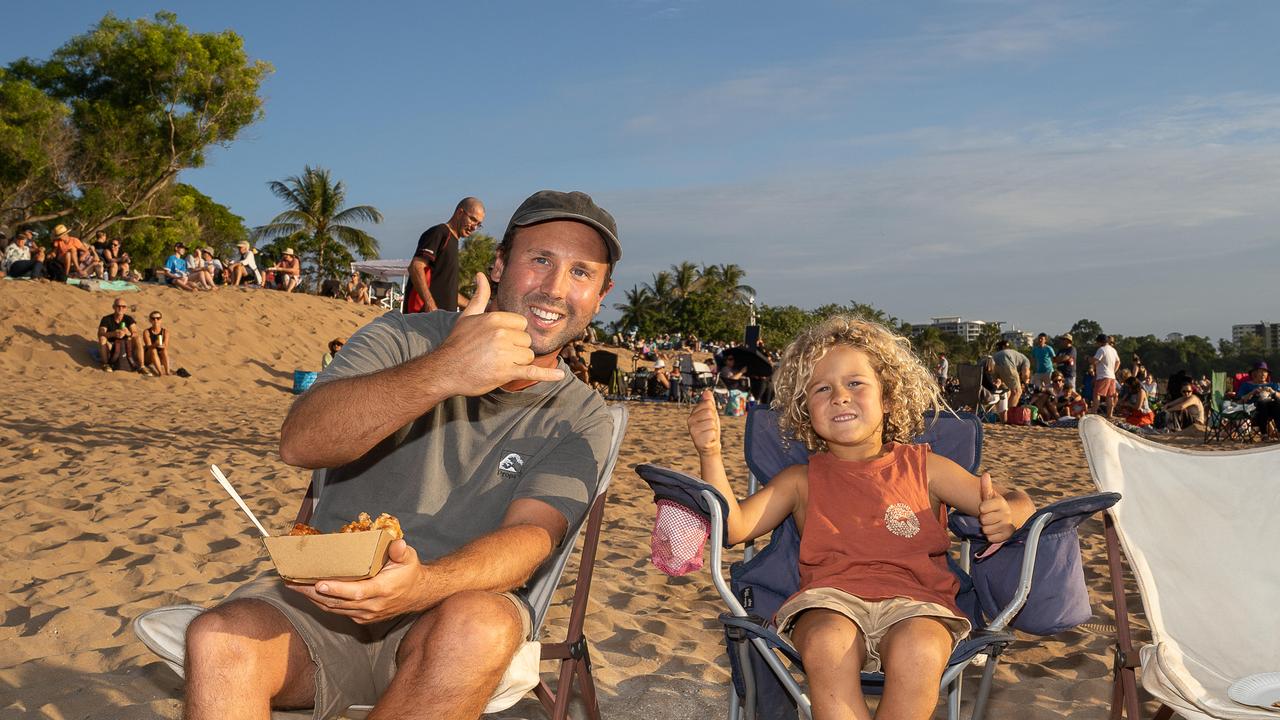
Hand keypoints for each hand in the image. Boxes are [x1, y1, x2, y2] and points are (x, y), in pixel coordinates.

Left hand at [285, 539, 428, 623]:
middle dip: (313, 593)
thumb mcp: (409, 557)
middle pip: (338, 602)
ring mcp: (366, 614)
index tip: (319, 583)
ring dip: (313, 598)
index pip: (357, 592)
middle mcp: (373, 606)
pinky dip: (322, 603)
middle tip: (293, 582)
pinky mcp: (361, 618)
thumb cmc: (409, 572)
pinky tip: (309, 593)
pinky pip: (338, 611)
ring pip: (334, 608)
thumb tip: (397, 544)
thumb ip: (400, 551)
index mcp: (383, 590)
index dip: (337, 589)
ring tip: (294, 586)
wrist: (418, 594)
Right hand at [426, 273, 563, 394]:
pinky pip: (532, 372)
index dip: (514, 333)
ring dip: (517, 362)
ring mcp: (505, 354)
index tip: (499, 340)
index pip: (522, 324)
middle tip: (495, 354)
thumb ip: (480, 296)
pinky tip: (559, 376)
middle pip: (526, 340)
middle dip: (515, 348)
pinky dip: (547, 375)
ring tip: (497, 363)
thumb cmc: (457, 343)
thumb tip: (481, 274)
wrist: (444, 370)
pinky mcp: (506, 373)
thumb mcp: (467, 316)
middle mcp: (502, 334)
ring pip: (528, 356)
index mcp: (496, 319)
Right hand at [688, 390, 721, 455]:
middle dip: (714, 420)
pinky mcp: (698, 438)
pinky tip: (709, 439)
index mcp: (693, 414)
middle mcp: (690, 421)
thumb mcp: (711, 415)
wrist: (709, 447)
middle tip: (710, 427)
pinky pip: (712, 431)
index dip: (713, 411)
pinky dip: (714, 436)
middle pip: (709, 412)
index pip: (707, 403)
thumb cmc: (710, 431)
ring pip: (711, 422)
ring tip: (710, 432)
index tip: (710, 418)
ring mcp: (693, 430)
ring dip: (714, 428)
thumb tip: (707, 392)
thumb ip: (709, 403)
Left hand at [978, 473, 1014, 542]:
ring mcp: (1008, 525)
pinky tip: (995, 530)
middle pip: (983, 520)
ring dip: (986, 527)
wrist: (1010, 517)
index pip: (982, 508)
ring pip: (986, 530)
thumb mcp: (990, 496)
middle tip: (989, 516)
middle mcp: (1006, 514)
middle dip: (983, 518)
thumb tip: (985, 474)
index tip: (985, 507)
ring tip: (992, 523)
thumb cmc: (995, 506)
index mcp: (1001, 503)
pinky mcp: (1007, 536)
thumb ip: (986, 486)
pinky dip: (991, 535)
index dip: (982, 508)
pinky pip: (991, 538)